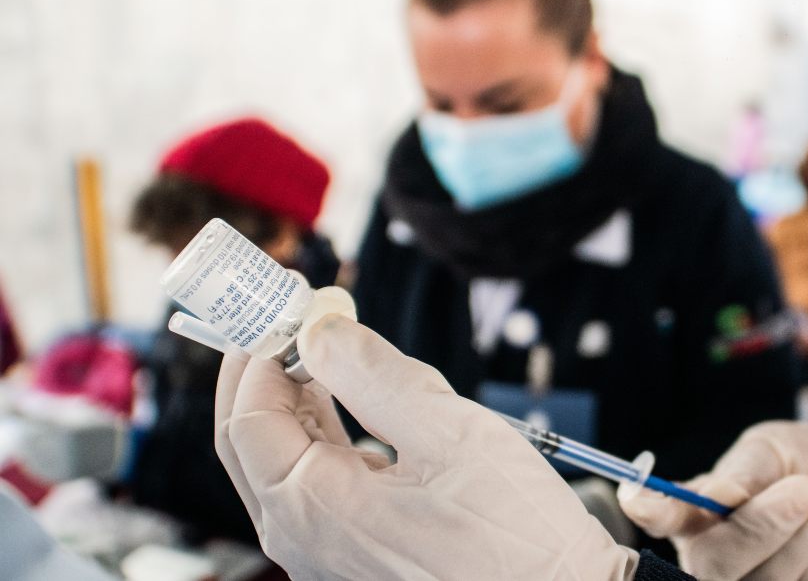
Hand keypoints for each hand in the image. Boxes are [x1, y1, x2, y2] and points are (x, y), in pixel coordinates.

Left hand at [214, 311, 638, 580]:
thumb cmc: (517, 538)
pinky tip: (352, 400)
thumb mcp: (451, 435)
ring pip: (284, 459)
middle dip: (263, 368)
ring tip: (322, 343)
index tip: (289, 300)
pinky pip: (317, 483)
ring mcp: (326, 551)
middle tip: (290, 313)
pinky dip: (323, 431)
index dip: (259, 348)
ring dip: (294, 396)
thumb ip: (375, 375)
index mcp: (312, 507)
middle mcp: (303, 538)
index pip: (246, 414)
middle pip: (250, 439)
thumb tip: (319, 328)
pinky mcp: (355, 552)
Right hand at [620, 421, 807, 580]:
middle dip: (761, 528)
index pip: (660, 518)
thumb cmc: (801, 461)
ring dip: (806, 536)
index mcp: (692, 515)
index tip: (641, 499)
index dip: (649, 511)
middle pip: (713, 565)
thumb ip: (745, 471)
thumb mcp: (772, 450)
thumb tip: (719, 494)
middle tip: (804, 487)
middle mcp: (708, 560)